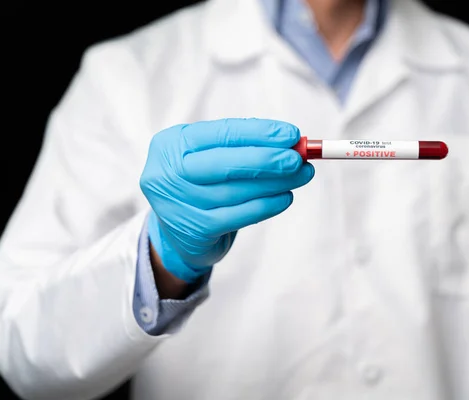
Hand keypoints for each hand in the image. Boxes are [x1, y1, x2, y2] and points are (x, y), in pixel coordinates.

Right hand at [140, 118, 313, 282]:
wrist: (177, 230)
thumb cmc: (201, 181)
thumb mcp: (210, 154)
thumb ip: (244, 146)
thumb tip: (290, 144)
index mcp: (171, 143)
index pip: (221, 133)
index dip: (259, 133)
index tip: (291, 134)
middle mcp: (168, 173)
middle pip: (226, 164)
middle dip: (268, 160)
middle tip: (299, 159)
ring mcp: (178, 204)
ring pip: (237, 192)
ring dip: (275, 183)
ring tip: (301, 175)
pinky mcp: (195, 230)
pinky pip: (239, 216)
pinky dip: (267, 206)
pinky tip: (285, 198)